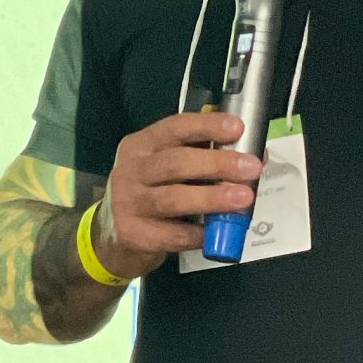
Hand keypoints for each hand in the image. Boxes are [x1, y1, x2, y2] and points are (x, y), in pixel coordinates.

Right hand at [97, 111, 261, 276]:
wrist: (112, 235)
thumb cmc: (149, 194)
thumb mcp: (164, 167)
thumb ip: (200, 157)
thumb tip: (250, 155)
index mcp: (140, 145)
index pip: (174, 128)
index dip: (206, 126)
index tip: (237, 129)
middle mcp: (130, 170)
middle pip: (175, 163)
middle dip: (217, 164)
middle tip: (250, 168)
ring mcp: (128, 203)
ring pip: (174, 199)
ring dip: (212, 198)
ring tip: (242, 198)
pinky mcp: (134, 234)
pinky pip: (174, 234)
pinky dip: (200, 234)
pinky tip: (217, 232)